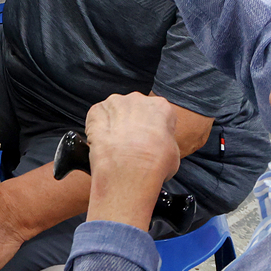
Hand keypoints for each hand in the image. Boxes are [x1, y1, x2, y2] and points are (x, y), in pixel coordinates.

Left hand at [84, 94, 181, 229]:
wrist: (129, 170)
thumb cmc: (154, 164)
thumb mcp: (174, 152)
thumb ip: (165, 139)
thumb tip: (158, 144)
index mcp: (160, 106)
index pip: (158, 114)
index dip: (154, 129)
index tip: (151, 140)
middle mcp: (137, 99)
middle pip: (135, 109)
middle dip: (133, 123)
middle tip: (132, 144)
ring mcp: (114, 103)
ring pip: (115, 111)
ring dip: (115, 125)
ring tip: (117, 146)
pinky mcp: (96, 110)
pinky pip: (97, 117)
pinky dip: (98, 128)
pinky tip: (104, 144)